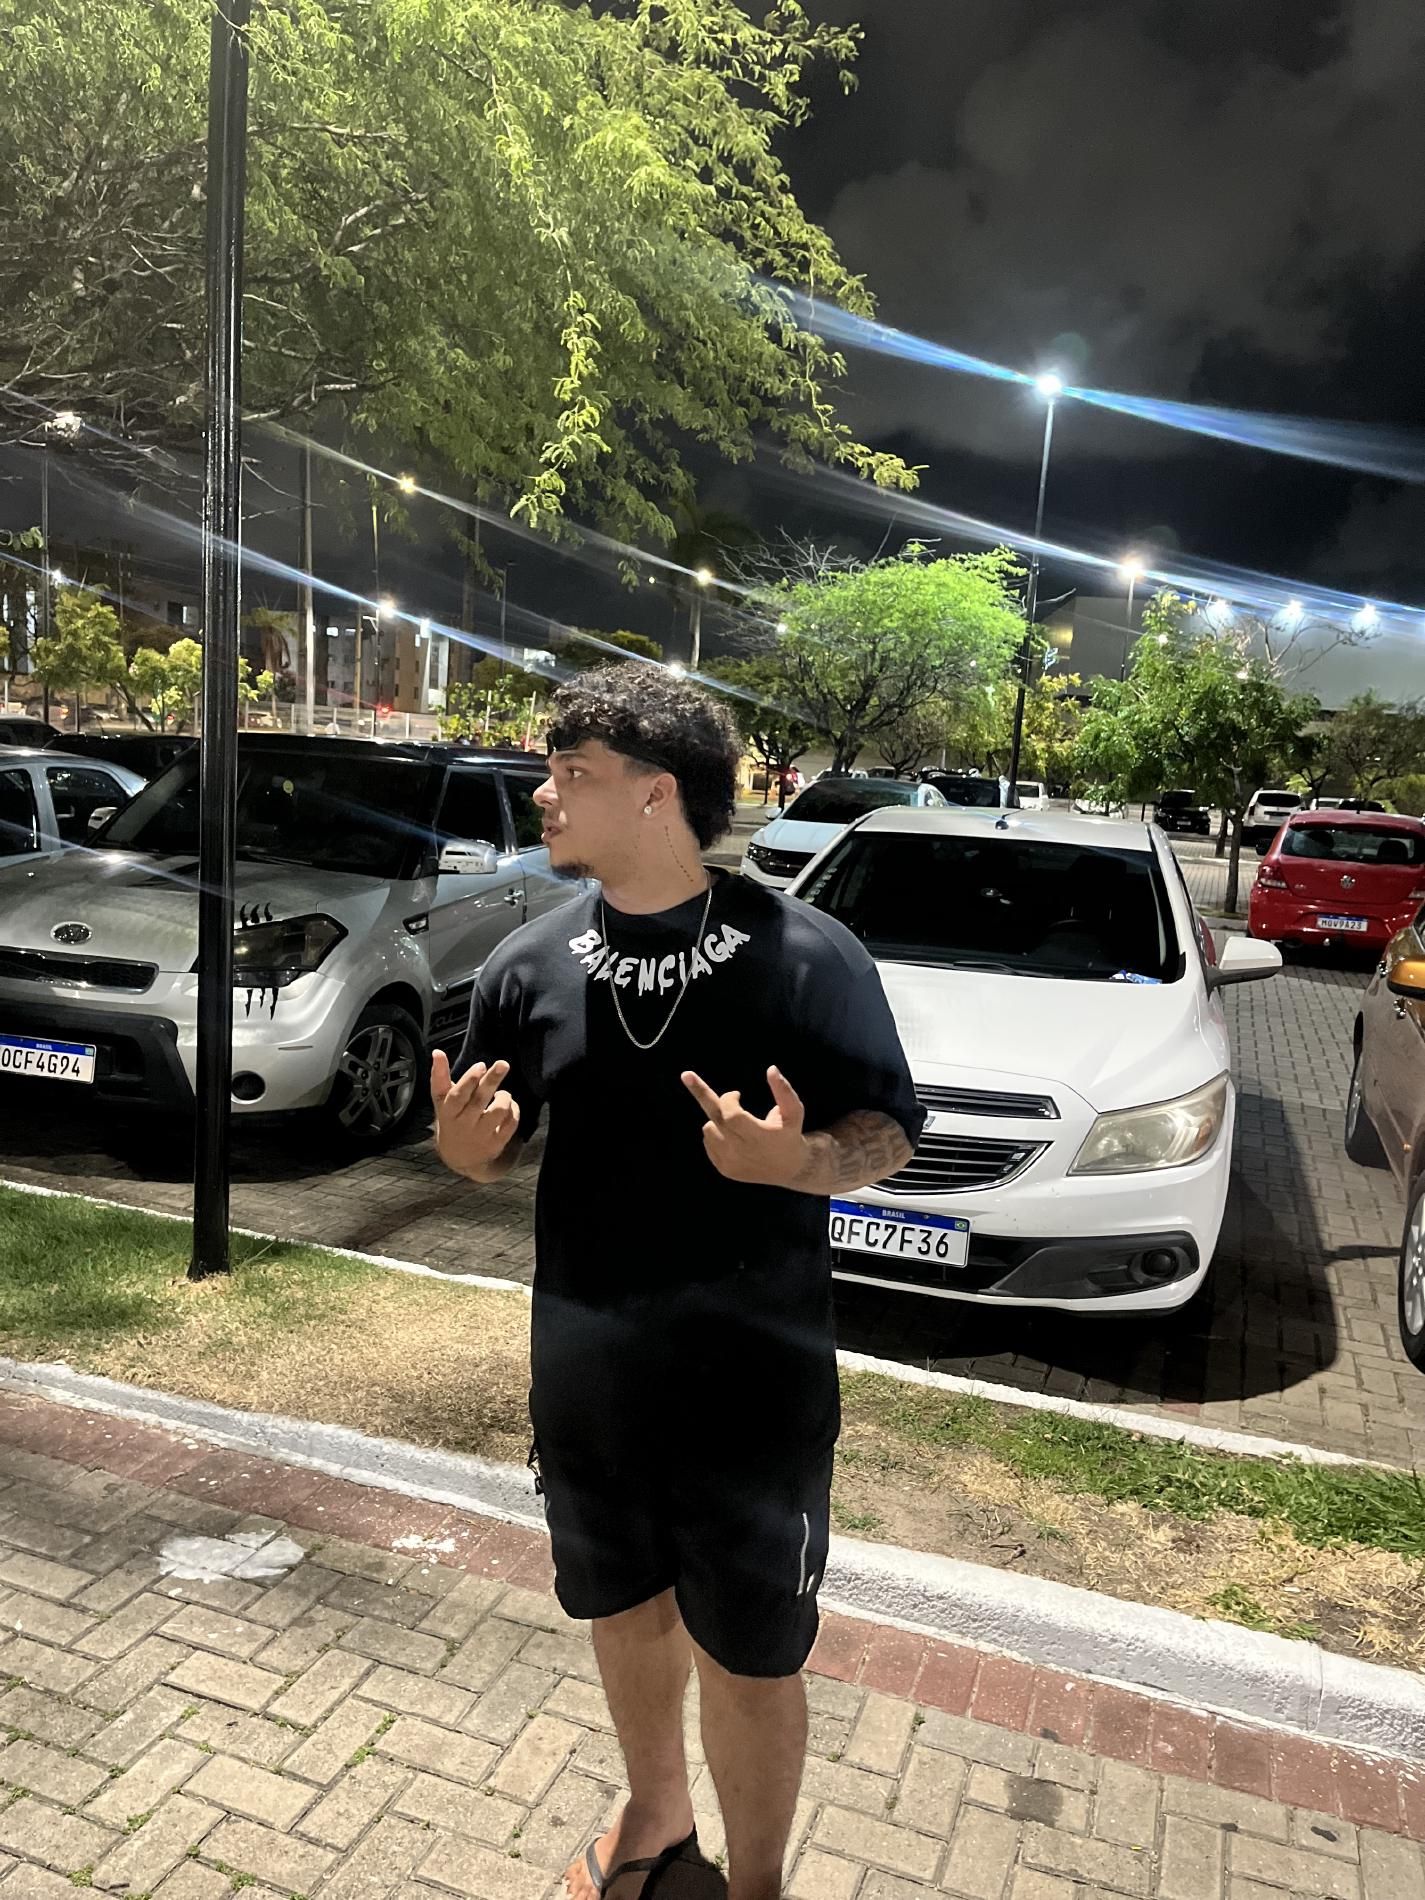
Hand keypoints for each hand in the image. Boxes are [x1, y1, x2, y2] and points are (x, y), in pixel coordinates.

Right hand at [431, 1052, 520, 1180]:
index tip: (481, 1065)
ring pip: (498, 1111)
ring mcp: (481, 1135)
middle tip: (503, 1064)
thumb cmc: (452, 1120)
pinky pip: (511, 1123)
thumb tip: (437, 1052)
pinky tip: (510, 1106)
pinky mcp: (496, 1143)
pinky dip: (514, 1111)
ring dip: (504, 1097)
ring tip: (502, 1093)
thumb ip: (439, 1077)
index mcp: (449, 1112)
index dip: (469, 1080)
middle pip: (479, 1100)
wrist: (460, 1158)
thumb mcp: (442, 1102)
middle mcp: (464, 1124)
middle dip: (491, 1080)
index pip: (457, 1095)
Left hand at [681, 1065, 808, 1187]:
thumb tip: (771, 1068)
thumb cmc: (789, 1134)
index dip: (729, 1100)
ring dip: (718, 1120)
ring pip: (708, 1129)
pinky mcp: (724, 1168)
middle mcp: (741, 1151)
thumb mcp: (794, 1112)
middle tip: (686, 1075)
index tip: (737, 1093)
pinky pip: (708, 1142)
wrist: (787, 1170)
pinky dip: (717, 1133)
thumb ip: (784, 1091)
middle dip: (700, 1093)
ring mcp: (730, 1162)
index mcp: (758, 1137)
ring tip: (736, 1124)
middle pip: (714, 1119)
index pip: (732, 1115)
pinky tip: (734, 1138)